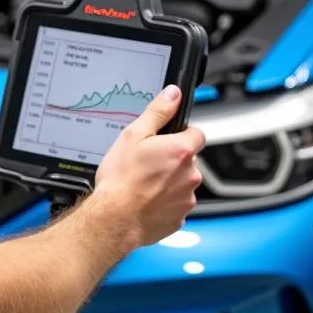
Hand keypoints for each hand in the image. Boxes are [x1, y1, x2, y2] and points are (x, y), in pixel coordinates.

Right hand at [93, 85, 204, 248]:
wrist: (115, 218)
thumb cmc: (121, 178)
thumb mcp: (134, 134)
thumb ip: (158, 112)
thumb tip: (173, 94)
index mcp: (181, 151)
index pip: (197, 134)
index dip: (182, 134)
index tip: (166, 139)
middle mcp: (191, 175)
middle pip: (189, 160)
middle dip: (173, 159)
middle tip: (147, 161)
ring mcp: (187, 198)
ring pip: (182, 183)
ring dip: (169, 181)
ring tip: (143, 182)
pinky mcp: (180, 218)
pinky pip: (175, 203)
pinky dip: (164, 201)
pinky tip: (145, 199)